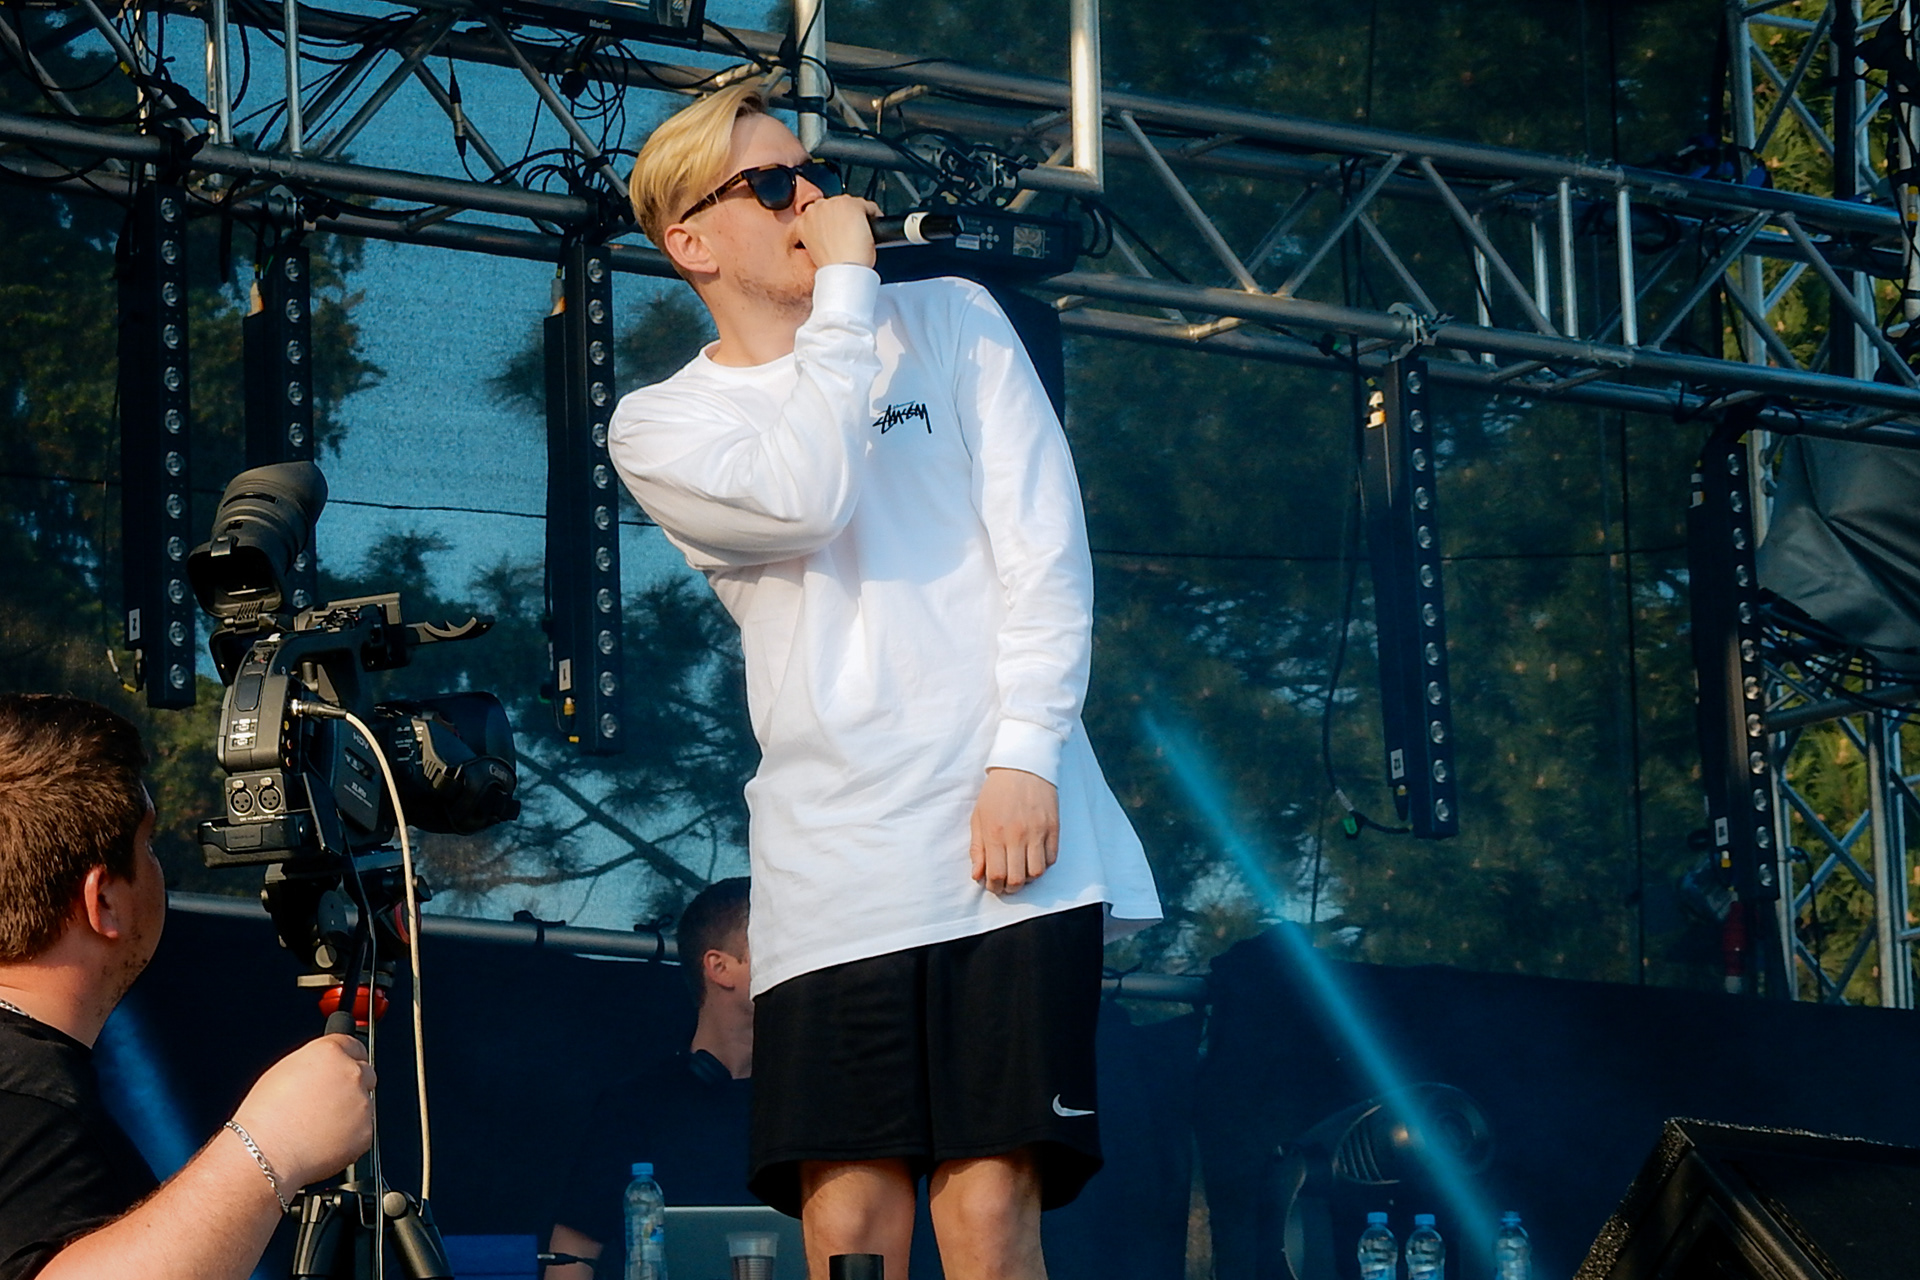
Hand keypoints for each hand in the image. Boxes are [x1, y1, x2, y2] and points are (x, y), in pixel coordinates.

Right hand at [229, 1033, 375, 1189]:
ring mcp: (362, 1102)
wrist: (266, 1152)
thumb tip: (322, 1069)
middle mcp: (351, 1073)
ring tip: (318, 1126)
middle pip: (364, 1073)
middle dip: (351, 1085)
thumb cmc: (265, 1116)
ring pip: (364, 1103)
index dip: (348, 1058)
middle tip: (329, 1103)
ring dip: (350, 1112)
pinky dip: (350, 1136)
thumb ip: (314, 1063)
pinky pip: (363, 1130)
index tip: (346, 1066)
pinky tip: (324, 1141)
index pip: (353, 1045)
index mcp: (330, 1053)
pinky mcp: (366, 1130)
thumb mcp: (284, 1071)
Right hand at [795, 194, 880, 268]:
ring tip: (860, 236)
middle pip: (836, 206)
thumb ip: (819, 236)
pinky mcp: (852, 205)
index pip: (820, 213)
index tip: (839, 233)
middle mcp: (817, 208)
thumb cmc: (831, 267)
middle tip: (850, 237)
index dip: (832, 223)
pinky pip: (870, 207)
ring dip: (858, 217)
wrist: (842, 271)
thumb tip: (831, 234)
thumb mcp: (815, 250)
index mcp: (804, 220)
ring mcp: (835, 205)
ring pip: (853, 204)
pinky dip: (875, 217)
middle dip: (845, 218)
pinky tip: (871, 233)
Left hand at [970, 768, 1058, 893]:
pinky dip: (1043, 864)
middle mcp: (1017, 836)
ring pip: (1037, 873)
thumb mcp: (978, 817)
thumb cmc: (997, 792)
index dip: (994, 887)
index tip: (993, 885)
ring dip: (1028, 878)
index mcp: (995, 834)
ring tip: (1021, 870)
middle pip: (1018, 879)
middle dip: (1010, 888)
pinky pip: (1051, 859)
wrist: (1023, 766)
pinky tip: (1034, 857)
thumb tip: (977, 876)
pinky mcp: (1053, 828)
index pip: (996, 875)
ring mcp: (1038, 833)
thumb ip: (977, 849)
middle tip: (1007, 884)